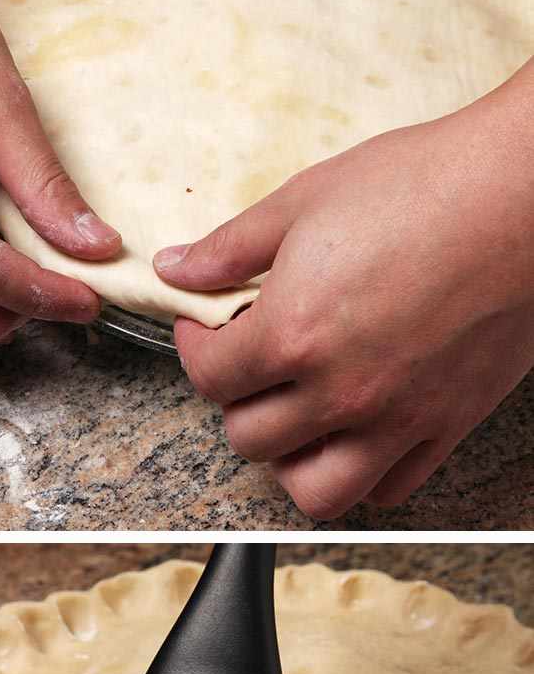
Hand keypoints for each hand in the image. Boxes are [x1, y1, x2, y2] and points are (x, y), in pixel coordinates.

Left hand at [155, 64, 533, 519]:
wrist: (529, 189)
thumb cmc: (426, 184)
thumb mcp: (307, 200)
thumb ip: (231, 247)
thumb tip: (176, 268)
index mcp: (293, 337)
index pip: (210, 379)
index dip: (195, 350)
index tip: (205, 329)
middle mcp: (340, 392)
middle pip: (249, 439)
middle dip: (237, 401)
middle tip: (252, 365)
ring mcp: (397, 417)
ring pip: (314, 489)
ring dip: (290, 460)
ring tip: (295, 416)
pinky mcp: (448, 423)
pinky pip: (392, 488)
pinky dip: (364, 474)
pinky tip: (356, 432)